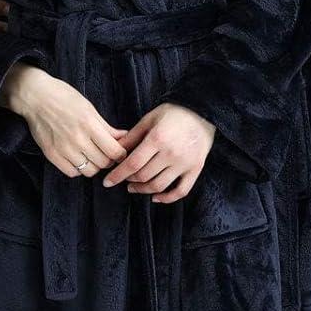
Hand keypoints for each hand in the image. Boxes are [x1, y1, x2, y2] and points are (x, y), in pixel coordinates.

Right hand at [0, 65, 128, 179]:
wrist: (35, 97)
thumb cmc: (63, 97)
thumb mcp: (89, 108)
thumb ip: (106, 127)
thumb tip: (123, 137)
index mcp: (89, 125)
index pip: (114, 151)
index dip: (121, 154)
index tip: (119, 152)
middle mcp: (77, 139)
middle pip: (103, 163)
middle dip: (108, 159)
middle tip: (105, 152)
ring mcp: (63, 149)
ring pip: (89, 171)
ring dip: (94, 165)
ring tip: (91, 155)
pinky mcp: (51, 155)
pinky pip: (72, 172)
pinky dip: (78, 168)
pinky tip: (77, 158)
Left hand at [101, 102, 215, 202]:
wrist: (203, 111)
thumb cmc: (173, 112)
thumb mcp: (149, 119)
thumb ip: (131, 137)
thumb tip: (113, 150)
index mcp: (158, 139)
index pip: (133, 164)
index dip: (117, 175)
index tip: (107, 182)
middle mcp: (171, 153)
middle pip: (144, 176)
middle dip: (128, 180)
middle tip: (122, 179)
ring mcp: (185, 163)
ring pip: (159, 186)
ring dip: (143, 190)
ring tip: (134, 187)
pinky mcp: (196, 169)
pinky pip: (181, 191)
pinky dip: (167, 198)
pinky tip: (155, 198)